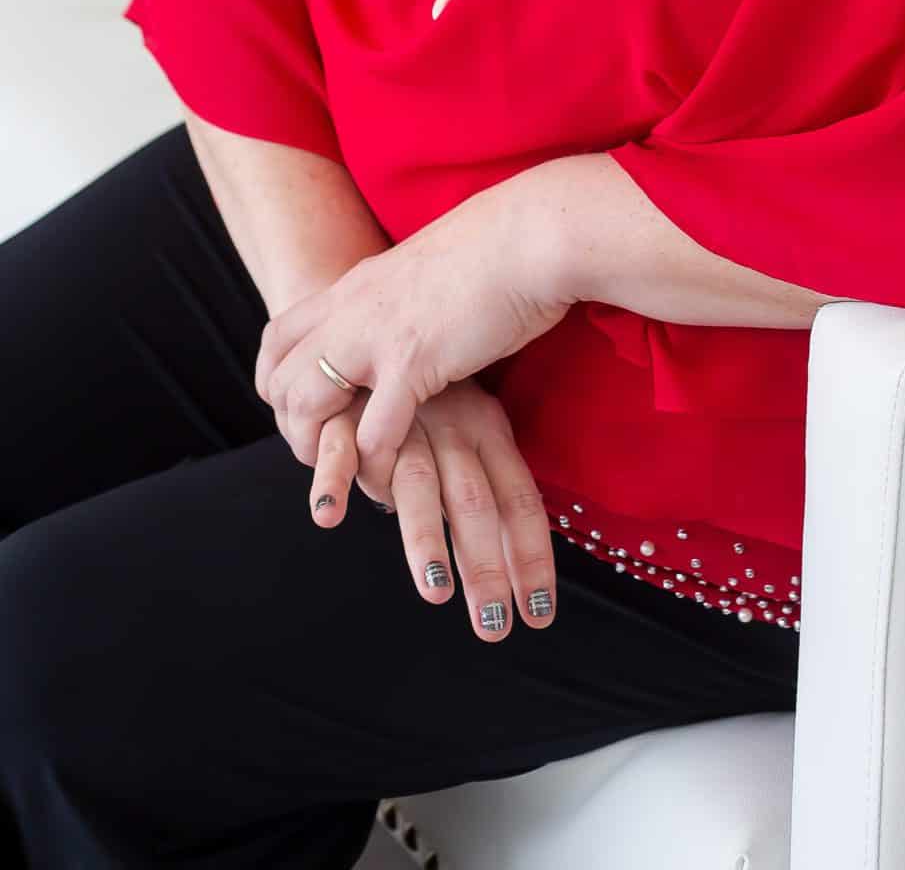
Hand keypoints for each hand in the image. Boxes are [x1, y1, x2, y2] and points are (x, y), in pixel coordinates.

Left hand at [254, 175, 573, 505]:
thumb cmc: (500, 249)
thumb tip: (411, 316)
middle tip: (328, 455)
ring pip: (308, 406)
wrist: (533, 233)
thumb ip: (403, 297)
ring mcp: (377, 336)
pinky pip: (372, 432)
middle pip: (281, 379)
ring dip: (325, 451)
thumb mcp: (427, 268)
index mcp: (356, 285)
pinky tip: (395, 473)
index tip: (300, 410)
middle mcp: (352, 309)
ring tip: (354, 473)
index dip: (276, 380)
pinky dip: (377, 464)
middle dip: (294, 428)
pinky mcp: (413, 363)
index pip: (279, 336)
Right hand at [310, 377, 558, 642]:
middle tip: (493, 628)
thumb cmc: (437, 385)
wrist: (389, 311)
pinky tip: (329, 516)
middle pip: (474, 504)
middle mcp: (451, 428)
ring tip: (436, 593)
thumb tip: (517, 555)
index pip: (518, 500)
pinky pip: (341, 449)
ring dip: (426, 539)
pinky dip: (334, 481)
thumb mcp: (474, 422)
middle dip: (485, 568)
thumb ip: (487, 484)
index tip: (539, 615)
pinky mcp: (349, 412)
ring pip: (417, 484)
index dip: (530, 557)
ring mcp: (402, 421)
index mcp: (488, 430)